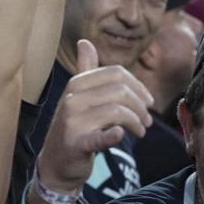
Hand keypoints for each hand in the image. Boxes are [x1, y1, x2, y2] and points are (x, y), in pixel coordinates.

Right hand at [37, 39, 152, 191]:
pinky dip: (113, 136)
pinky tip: (121, 135)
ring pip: (117, 112)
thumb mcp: (78, 96)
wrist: (55, 162)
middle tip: (147, 121)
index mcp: (76, 84)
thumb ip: (85, 70)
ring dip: (136, 122)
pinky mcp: (76, 144)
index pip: (116, 74)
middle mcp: (72, 99)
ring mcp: (73, 122)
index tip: (148, 102)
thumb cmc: (74, 126)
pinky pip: (100, 137)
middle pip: (119, 91)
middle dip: (140, 106)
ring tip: (141, 131)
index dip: (138, 86)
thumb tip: (84, 42)